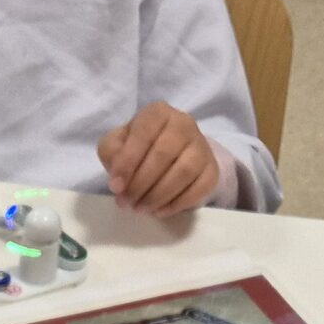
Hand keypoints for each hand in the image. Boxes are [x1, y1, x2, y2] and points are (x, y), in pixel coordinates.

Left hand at [96, 103, 217, 216]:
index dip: (127, 162)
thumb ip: (111, 152)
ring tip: (141, 208)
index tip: (116, 187)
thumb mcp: (117, 144)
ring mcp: (201, 146)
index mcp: (158, 113)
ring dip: (158, 195)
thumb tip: (118, 179)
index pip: (143, 133)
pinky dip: (177, 204)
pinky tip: (160, 210)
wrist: (172, 156)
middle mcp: (184, 123)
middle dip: (141, 184)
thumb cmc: (140, 148)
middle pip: (164, 154)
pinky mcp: (211, 169)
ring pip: (183, 172)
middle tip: (127, 202)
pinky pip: (198, 188)